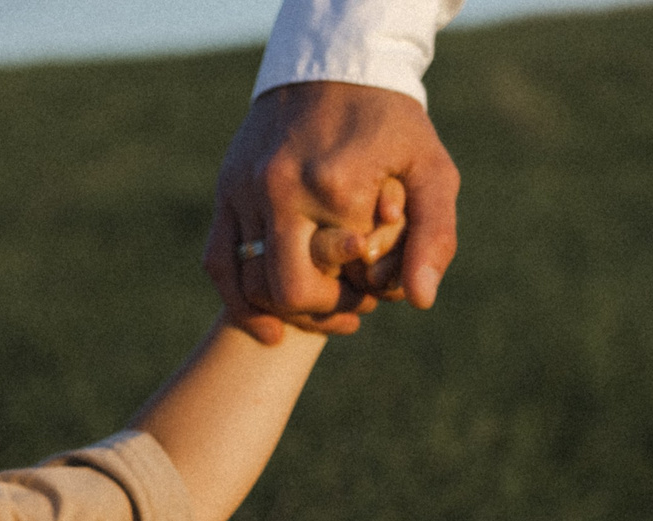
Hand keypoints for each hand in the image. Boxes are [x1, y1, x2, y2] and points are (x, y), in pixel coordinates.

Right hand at [206, 81, 459, 344]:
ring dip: (281, 311)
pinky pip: (218, 261)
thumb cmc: (390, 124)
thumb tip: (419, 301)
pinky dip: (238, 299)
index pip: (341, 279)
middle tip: (346, 306)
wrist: (332, 65)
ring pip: (249, 283)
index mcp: (334, 185)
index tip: (375, 286)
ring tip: (312, 315)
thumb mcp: (430, 170)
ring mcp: (246, 188)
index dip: (362, 295)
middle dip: (319, 309)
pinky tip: (267, 323)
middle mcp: (281, 188)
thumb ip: (434, 235)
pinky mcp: (226, 190)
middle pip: (288, 290)